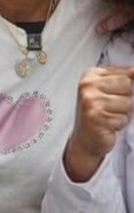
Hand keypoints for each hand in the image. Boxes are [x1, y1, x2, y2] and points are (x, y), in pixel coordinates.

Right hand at [63, 66, 133, 181]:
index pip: (126, 73)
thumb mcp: (108, 90)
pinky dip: (119, 124)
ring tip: (109, 116)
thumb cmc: (98, 113)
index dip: (125, 88)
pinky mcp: (96, 117)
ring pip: (128, 102)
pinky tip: (107, 125)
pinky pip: (123, 118)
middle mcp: (88, 86)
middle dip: (125, 99)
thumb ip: (122, 78)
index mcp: (90, 75)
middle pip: (127, 85)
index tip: (114, 95)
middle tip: (111, 107)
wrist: (85, 139)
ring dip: (123, 113)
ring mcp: (91, 101)